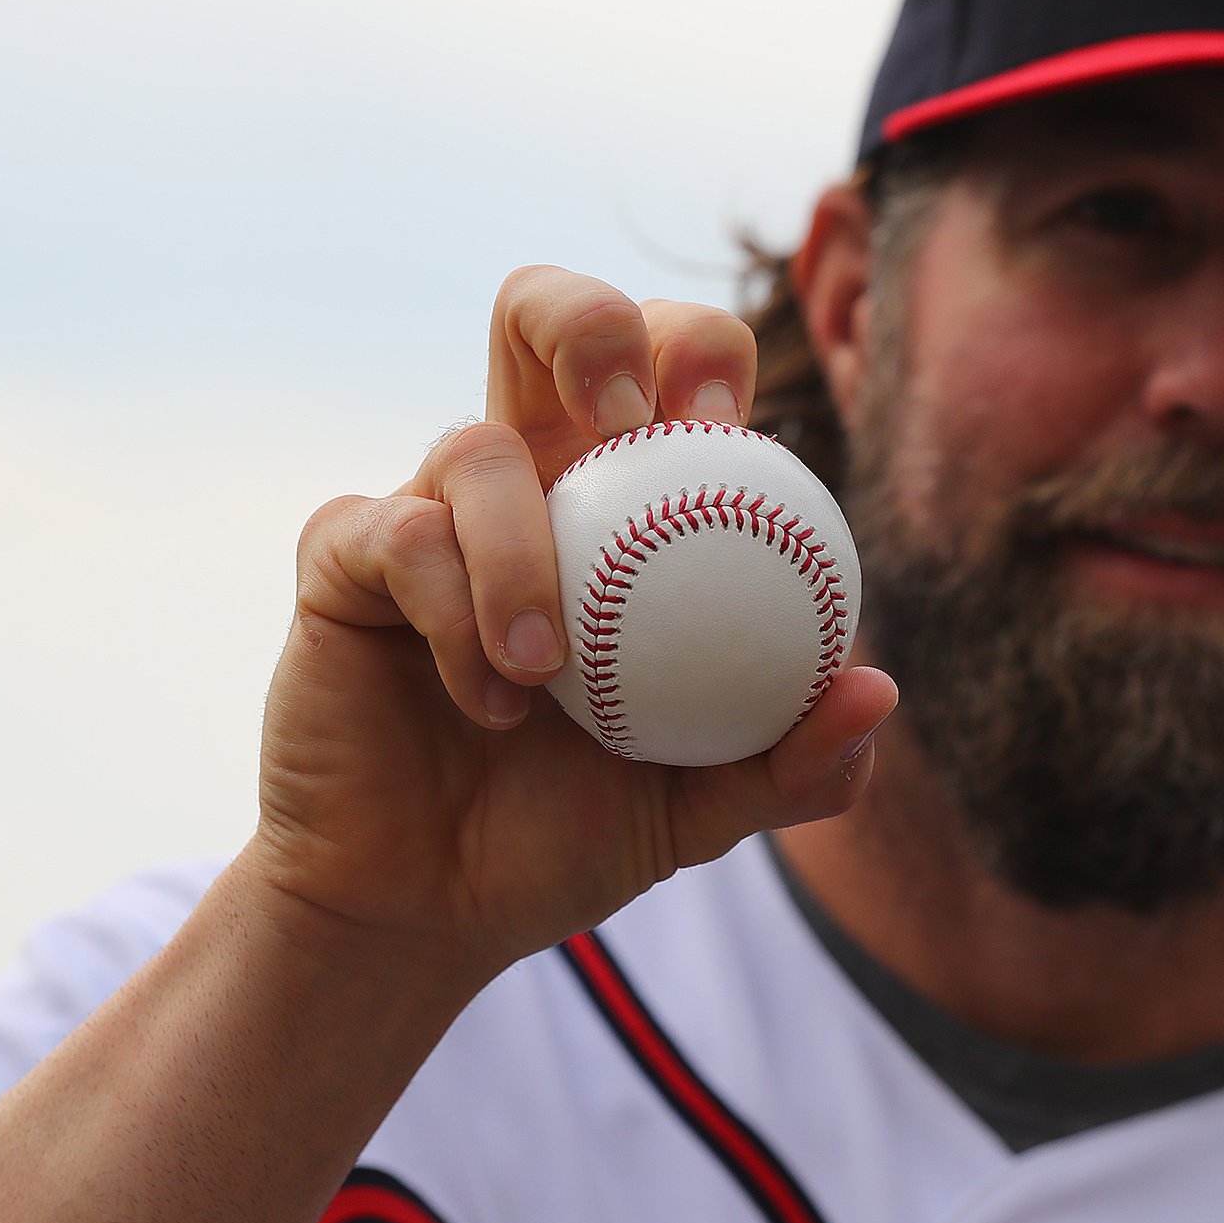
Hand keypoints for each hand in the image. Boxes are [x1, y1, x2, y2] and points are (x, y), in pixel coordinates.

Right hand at [248, 266, 894, 981]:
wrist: (431, 908)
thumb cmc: (570, 833)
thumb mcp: (705, 806)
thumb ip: (796, 758)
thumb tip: (879, 689)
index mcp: (619, 502)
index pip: (665, 364)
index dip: (702, 350)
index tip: (729, 425)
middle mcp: (523, 480)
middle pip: (540, 314)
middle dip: (588, 324)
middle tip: (629, 424)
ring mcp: (425, 511)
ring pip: (469, 445)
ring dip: (521, 551)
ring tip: (552, 668)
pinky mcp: (344, 559)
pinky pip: (397, 538)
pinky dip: (455, 614)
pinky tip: (490, 703)